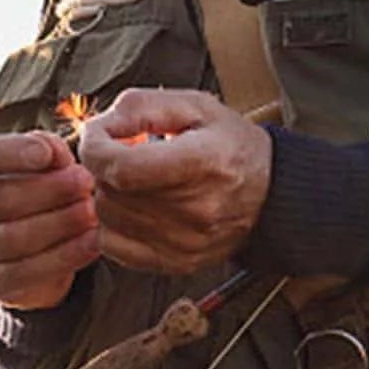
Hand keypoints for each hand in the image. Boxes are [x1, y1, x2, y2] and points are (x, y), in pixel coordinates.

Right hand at [0, 131, 99, 308]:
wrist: (27, 245)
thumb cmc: (33, 188)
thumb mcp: (40, 163)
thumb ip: (47, 149)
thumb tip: (55, 152)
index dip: (6, 152)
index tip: (46, 153)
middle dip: (49, 190)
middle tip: (86, 183)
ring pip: (12, 238)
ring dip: (59, 224)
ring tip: (92, 212)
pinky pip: (25, 271)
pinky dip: (65, 256)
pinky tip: (92, 242)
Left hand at [77, 88, 271, 274]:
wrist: (271, 192)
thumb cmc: (234, 147)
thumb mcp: (196, 107)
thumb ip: (143, 107)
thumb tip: (102, 126)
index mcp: (203, 164)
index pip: (122, 167)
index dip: (96, 148)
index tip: (100, 136)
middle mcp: (197, 209)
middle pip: (112, 191)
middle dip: (106, 166)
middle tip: (127, 153)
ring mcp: (186, 241)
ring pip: (108, 218)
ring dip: (110, 194)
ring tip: (135, 179)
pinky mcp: (176, 261)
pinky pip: (113, 246)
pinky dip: (113, 224)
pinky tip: (134, 206)